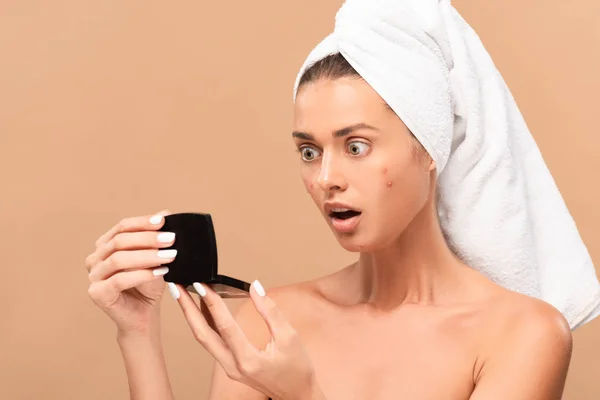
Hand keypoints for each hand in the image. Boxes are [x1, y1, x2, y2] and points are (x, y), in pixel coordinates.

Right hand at [85, 210, 176, 333]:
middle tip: (172, 239)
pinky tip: (160, 272)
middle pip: (120, 241)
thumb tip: (166, 212)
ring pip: (119, 259)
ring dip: (148, 256)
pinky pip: (119, 280)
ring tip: (170, 256)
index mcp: (105, 245)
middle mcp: (95, 258)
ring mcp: (93, 276)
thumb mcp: (156, 256)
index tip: (165, 221)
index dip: (143, 222)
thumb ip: (157, 235)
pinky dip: (142, 274)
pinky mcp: (97, 294)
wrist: (144, 314)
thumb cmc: (148, 284)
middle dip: (149, 238)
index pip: (123, 227)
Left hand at [167, 281, 322, 399]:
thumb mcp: (290, 336)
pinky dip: (205, 323)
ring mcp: (229, 368)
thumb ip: (271, 311)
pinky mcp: (230, 366)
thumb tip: (255, 287)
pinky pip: (212, 342)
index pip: (224, 326)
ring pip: (204, 339)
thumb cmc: (297, 369)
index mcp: (248, 360)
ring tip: (185, 294)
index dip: (211, 303)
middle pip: (202, 335)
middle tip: (178, 288)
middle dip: (187, 309)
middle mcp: (233, 366)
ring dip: (193, 316)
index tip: (201, 284)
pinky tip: (203, 308)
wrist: (297, 394)